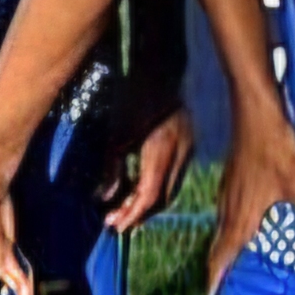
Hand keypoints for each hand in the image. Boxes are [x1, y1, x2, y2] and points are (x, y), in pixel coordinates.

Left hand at [104, 103, 195, 233]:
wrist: (162, 69)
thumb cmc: (133, 97)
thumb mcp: (117, 132)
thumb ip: (112, 166)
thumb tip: (105, 196)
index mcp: (162, 150)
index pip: (150, 195)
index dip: (131, 214)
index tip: (114, 225)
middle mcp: (181, 152)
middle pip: (164, 197)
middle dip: (140, 213)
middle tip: (117, 221)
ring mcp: (189, 147)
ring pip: (171, 187)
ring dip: (149, 201)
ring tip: (125, 208)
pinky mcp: (190, 142)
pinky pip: (175, 173)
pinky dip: (157, 185)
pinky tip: (139, 187)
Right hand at [205, 127, 294, 294]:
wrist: (255, 111)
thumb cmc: (274, 149)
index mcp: (239, 217)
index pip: (220, 257)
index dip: (216, 281)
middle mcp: (228, 208)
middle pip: (220, 246)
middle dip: (223, 269)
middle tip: (230, 291)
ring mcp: (229, 191)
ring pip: (225, 228)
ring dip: (230, 248)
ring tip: (242, 265)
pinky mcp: (235, 178)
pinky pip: (231, 212)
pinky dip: (238, 227)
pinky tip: (254, 224)